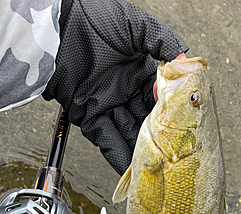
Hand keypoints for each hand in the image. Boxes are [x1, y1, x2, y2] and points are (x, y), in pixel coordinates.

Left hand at [43, 0, 188, 174]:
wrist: (54, 26)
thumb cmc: (92, 18)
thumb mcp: (135, 26)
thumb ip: (162, 42)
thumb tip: (187, 61)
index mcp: (139, 72)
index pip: (160, 99)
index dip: (170, 112)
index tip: (182, 125)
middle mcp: (125, 92)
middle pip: (146, 121)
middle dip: (159, 139)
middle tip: (172, 155)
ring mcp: (107, 105)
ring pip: (129, 134)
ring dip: (141, 151)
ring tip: (157, 168)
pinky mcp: (87, 115)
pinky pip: (107, 140)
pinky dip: (119, 155)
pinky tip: (132, 166)